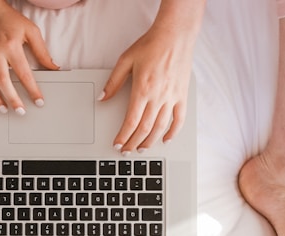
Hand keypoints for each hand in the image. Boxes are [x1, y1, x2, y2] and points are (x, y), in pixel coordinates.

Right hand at [0, 0, 58, 113]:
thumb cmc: (7, 18)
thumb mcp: (30, 30)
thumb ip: (42, 51)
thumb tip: (53, 67)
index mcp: (11, 45)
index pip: (24, 73)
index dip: (32, 89)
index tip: (38, 101)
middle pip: (4, 81)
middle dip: (13, 98)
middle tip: (21, 111)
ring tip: (3, 109)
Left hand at [99, 0, 203, 153]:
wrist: (175, 35)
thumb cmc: (151, 45)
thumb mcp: (125, 60)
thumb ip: (113, 82)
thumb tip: (103, 98)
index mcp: (142, 90)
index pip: (131, 121)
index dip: (123, 136)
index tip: (118, 144)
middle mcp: (158, 97)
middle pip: (144, 128)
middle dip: (134, 143)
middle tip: (126, 151)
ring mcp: (172, 97)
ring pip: (160, 127)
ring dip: (150, 141)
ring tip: (142, 149)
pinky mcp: (182, 95)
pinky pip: (179, 119)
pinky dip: (173, 132)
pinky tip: (166, 139)